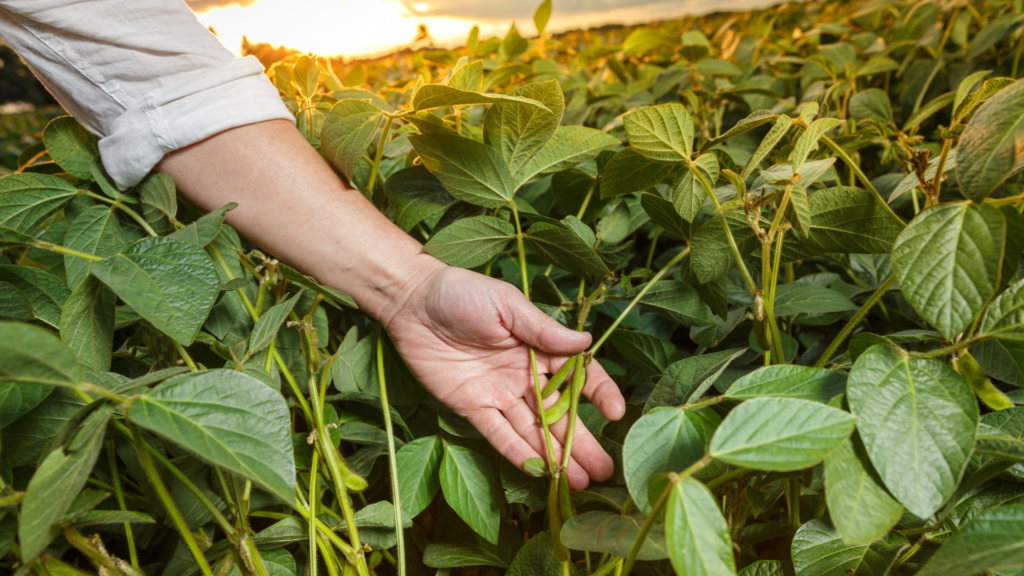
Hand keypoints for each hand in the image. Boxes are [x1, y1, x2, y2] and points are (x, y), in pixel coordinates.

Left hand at [381, 260, 625, 489]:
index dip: (598, 393)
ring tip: (581, 482)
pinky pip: (498, 433)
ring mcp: (499, 393)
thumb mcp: (507, 304)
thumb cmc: (462, 292)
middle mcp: (524, 374)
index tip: (615, 413)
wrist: (412, 301)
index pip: (578, 373)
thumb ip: (543, 329)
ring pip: (534, 430)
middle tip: (605, 470)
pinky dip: (518, 453)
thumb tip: (587, 341)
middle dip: (581, 442)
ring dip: (556, 456)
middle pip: (559, 413)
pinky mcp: (472, 407)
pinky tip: (540, 472)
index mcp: (539, 346)